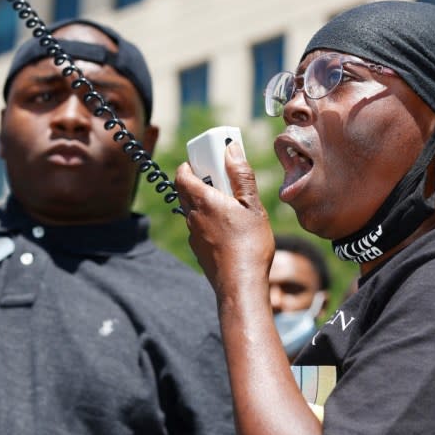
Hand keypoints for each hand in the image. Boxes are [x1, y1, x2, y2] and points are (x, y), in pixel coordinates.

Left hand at [175, 142, 274, 301]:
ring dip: (206, 202)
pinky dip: (209, 221)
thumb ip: (241, 175)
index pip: (182, 173)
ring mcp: (193, 235)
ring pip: (193, 210)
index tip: (209, 159)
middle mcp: (192, 216)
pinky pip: (199, 228)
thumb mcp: (252, 206)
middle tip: (223, 179)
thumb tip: (231, 149)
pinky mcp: (199, 250)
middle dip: (200, 179)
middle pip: (185, 190)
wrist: (240, 285)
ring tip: (232, 206)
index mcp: (203, 200)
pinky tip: (231, 230)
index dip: (192, 163)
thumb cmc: (249, 244)